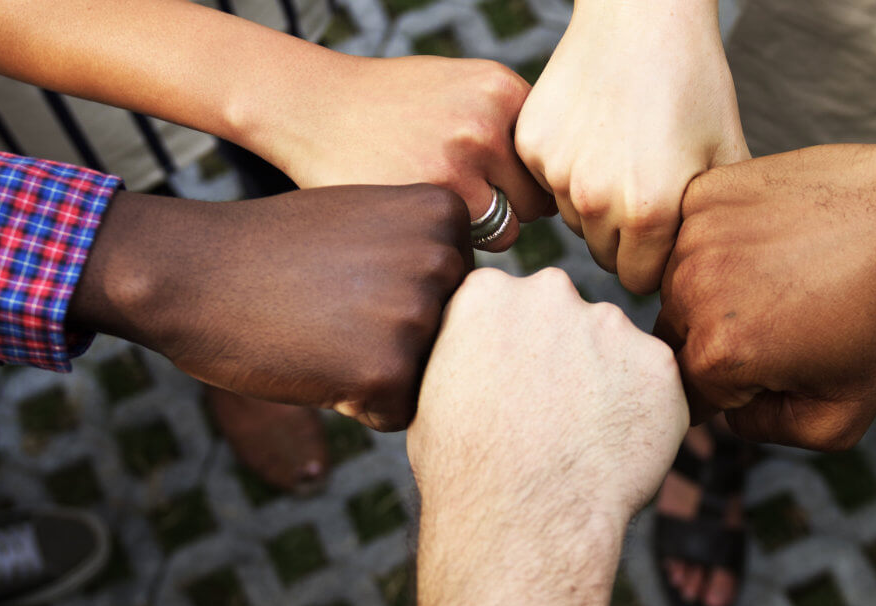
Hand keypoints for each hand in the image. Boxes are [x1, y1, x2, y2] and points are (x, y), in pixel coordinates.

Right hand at [69, 184, 471, 431]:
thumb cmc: (278, 249)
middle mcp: (445, 258)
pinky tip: (313, 360)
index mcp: (447, 214)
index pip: (462, 293)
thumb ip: (434, 253)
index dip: (403, 301)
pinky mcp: (388, 368)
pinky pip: (396, 413)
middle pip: (452, 340)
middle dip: (398, 342)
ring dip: (378, 372)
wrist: (190, 269)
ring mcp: (417, 313)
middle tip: (330, 307)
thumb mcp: (373, 221)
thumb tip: (496, 311)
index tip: (351, 275)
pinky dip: (356, 405)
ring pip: (427, 378)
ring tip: (321, 330)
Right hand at [250, 56, 553, 250]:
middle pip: (540, 198)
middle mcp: (488, 121)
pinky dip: (453, 245)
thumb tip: (561, 182)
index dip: (528, 179)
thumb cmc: (392, 105)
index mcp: (503, 90)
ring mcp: (460, 162)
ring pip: (511, 229)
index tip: (498, 183)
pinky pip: (473, 246)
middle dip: (513, 208)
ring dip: (486, 233)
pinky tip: (425, 224)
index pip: (549, 161)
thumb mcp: (461, 89)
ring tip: (445, 214)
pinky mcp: (432, 200)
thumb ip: (510, 125)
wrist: (314, 106)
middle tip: (471, 203)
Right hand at [409, 268, 687, 605]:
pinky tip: (614, 451)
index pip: (508, 304)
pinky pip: (654, 383)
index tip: (510, 389)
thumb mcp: (429, 395)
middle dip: (561, 355)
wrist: (521, 520)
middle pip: (563, 316)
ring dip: (605, 382)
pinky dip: (643, 413)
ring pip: (612, 347)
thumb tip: (475, 359)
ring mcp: (608, 322)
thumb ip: (462, 353)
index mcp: (486, 292)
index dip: (512, 352)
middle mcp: (549, 290)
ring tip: (581, 441)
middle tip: (551, 416)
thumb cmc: (463, 471)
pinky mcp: (657, 361)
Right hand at [515, 0, 749, 291]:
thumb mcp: (727, 154)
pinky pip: (548, 183)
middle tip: (646, 188)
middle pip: (605, 255)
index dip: (656, 260)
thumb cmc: (694, 83)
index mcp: (649, 211)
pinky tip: (594, 132)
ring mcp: (557, 171)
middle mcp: (595, 200)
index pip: (639, 279)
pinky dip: (568, 169)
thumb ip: (716, 224)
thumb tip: (712, 277)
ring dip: (595, 203)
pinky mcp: (532, 146)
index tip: (667, 233)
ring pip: (575, 220)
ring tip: (623, 154)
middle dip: (625, 237)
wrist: (642, 17)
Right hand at [655, 131, 875, 450]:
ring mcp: (696, 234)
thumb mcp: (840, 418)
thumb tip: (727, 409)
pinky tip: (772, 239)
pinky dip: (719, 241)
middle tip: (781, 319)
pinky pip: (689, 232)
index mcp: (719, 354)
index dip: (729, 390)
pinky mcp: (706, 190)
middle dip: (716, 338)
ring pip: (677, 282)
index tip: (772, 365)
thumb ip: (764, 430)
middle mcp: (692, 291)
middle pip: (674, 336)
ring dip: (712, 286)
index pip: (686, 392)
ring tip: (780, 275)